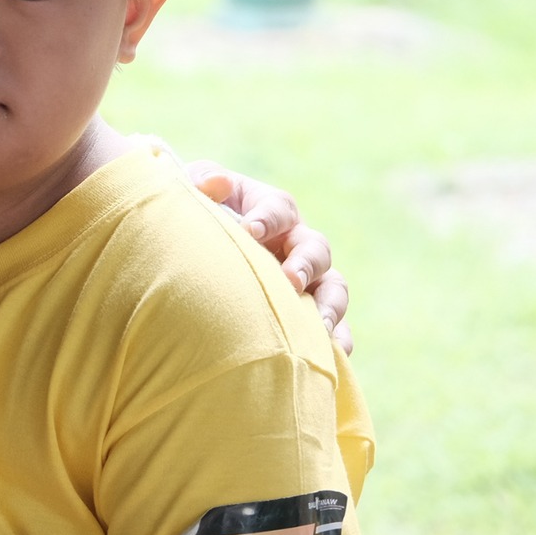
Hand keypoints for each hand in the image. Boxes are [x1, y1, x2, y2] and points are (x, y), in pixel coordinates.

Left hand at [185, 158, 352, 353]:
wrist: (201, 250)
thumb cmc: (202, 214)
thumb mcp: (196, 190)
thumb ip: (205, 181)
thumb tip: (218, 184)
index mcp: (272, 210)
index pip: (279, 208)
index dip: (267, 218)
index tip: (249, 229)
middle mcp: (297, 242)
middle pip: (316, 248)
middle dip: (305, 264)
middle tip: (290, 279)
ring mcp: (309, 278)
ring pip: (334, 287)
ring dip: (330, 305)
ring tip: (319, 324)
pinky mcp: (312, 310)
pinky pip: (336, 326)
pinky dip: (339, 339)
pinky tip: (334, 354)